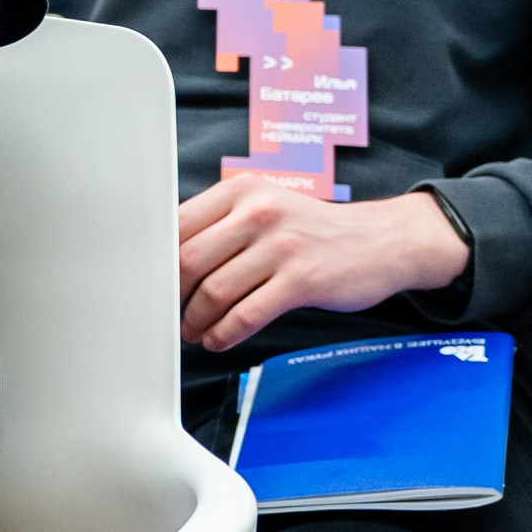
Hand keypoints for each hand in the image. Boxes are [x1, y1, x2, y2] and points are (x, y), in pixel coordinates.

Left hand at [179, 177, 469, 351]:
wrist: (381, 240)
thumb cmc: (312, 228)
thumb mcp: (264, 206)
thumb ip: (220, 224)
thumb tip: (166, 257)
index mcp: (239, 190)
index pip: (177, 224)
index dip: (158, 260)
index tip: (150, 283)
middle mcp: (257, 212)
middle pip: (189, 259)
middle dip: (172, 295)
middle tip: (170, 314)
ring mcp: (281, 245)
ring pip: (215, 290)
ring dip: (196, 320)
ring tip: (194, 332)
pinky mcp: (303, 279)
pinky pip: (248, 313)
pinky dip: (226, 333)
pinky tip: (219, 340)